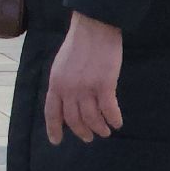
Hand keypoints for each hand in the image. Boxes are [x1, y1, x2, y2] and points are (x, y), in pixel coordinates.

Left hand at [44, 13, 123, 144]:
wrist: (93, 28)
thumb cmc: (79, 45)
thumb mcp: (61, 66)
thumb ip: (63, 83)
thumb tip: (68, 100)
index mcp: (55, 83)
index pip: (52, 112)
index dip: (54, 128)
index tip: (56, 142)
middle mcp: (68, 89)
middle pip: (73, 119)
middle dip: (81, 131)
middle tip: (89, 137)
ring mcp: (86, 88)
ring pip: (91, 118)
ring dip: (99, 128)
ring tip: (105, 132)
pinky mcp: (104, 85)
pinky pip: (109, 110)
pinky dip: (113, 119)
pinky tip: (117, 123)